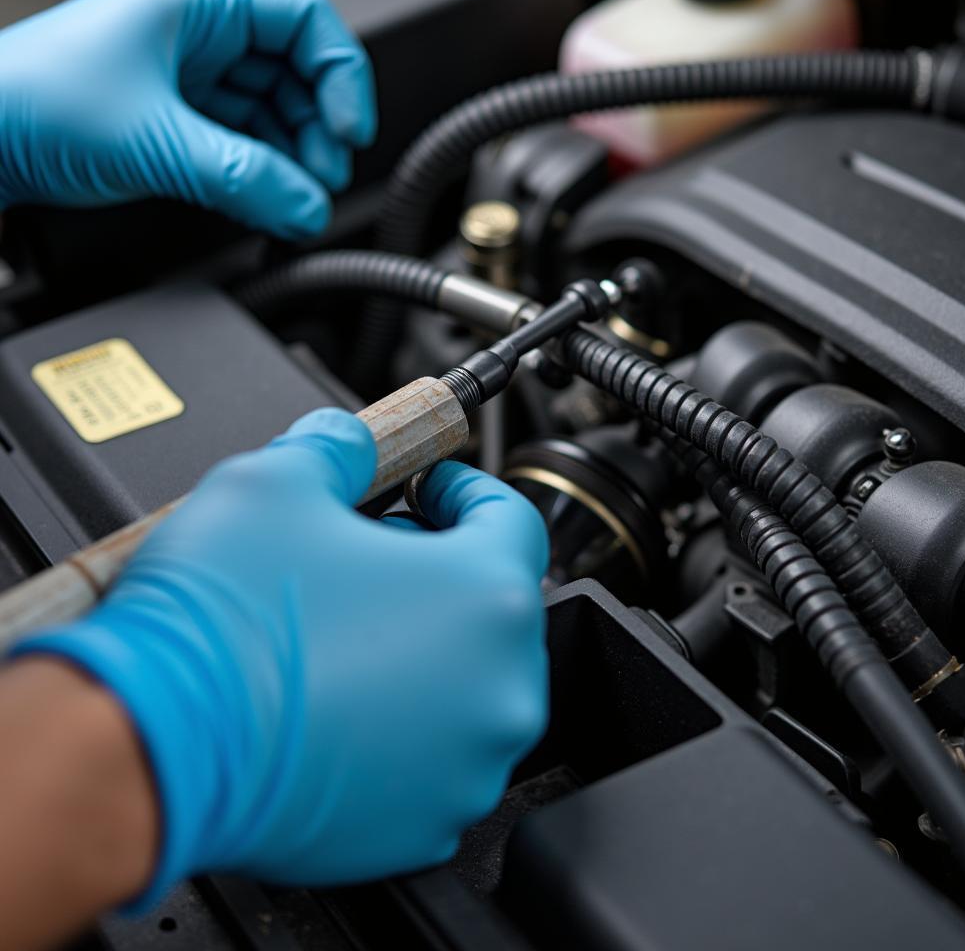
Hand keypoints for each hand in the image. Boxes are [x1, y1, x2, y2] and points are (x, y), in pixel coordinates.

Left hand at [0, 0, 375, 238]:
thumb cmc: (35, 102)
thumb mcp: (160, 140)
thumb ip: (247, 179)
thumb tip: (309, 207)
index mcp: (198, 5)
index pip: (306, 21)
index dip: (341, 76)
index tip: (349, 131)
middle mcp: (201, 35)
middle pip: (298, 73)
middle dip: (319, 129)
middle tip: (323, 177)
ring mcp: (192, 78)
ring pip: (275, 113)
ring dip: (295, 158)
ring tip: (298, 197)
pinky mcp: (182, 120)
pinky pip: (246, 141)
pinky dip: (265, 172)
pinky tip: (271, 198)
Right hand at [13, 409, 548, 905]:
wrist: (151, 744)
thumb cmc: (221, 626)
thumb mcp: (277, 481)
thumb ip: (339, 446)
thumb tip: (350, 442)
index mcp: (486, 597)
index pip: (511, 517)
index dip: (464, 490)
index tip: (429, 487)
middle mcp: (498, 688)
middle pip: (489, 604)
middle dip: (436, 569)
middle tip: (368, 556)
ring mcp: (466, 765)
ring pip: (463, 681)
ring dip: (420, 648)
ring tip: (344, 631)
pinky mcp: (424, 823)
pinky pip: (430, 754)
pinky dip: (398, 721)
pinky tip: (337, 699)